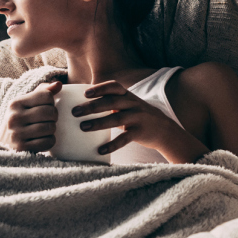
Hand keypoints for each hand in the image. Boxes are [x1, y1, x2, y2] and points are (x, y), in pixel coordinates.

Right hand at [0, 81, 61, 151]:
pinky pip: (48, 142)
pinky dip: (49, 141)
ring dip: (52, 129)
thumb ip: (42, 92)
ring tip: (45, 129)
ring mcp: (17, 134)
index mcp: (15, 103)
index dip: (51, 102)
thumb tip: (58, 84)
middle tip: (48, 120)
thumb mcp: (25, 104)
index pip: (46, 96)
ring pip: (50, 127)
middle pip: (50, 112)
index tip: (46, 107)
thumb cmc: (19, 120)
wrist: (2, 144)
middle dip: (53, 117)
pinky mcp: (22, 148)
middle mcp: (14, 117)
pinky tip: (42, 139)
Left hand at [73, 80, 204, 161]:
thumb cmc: (137, 116)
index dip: (100, 88)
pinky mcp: (140, 132)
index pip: (114, 87)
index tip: (85, 93)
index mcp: (127, 95)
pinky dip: (112, 145)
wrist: (163, 129)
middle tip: (75, 112)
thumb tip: (82, 103)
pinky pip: (125, 139)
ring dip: (98, 123)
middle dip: (92, 106)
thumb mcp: (127, 104)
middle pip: (111, 102)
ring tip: (83, 127)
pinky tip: (100, 150)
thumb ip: (110, 102)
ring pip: (117, 119)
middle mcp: (133, 104)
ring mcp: (138, 118)